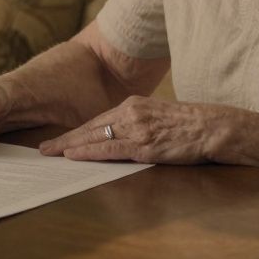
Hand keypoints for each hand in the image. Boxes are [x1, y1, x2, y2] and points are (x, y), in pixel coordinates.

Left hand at [38, 96, 236, 164]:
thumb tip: (119, 134)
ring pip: (95, 137)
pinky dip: (88, 152)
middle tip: (45, 147)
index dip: (77, 130)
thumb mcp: (158, 115)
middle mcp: (131, 112)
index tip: (62, 138)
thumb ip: (137, 121)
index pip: (98, 119)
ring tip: (51, 153)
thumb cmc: (189, 125)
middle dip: (66, 138)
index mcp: (134, 103)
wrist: (213, 127)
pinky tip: (74, 155)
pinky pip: (109, 149)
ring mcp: (136, 128)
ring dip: (70, 146)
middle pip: (90, 126)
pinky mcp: (143, 144)